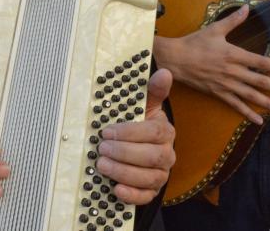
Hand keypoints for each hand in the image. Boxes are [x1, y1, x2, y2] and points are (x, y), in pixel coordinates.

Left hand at [95, 69, 175, 204]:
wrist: (142, 150)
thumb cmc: (141, 126)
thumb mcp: (145, 107)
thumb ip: (153, 91)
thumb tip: (164, 72)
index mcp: (165, 132)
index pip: (152, 132)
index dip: (129, 132)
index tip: (107, 131)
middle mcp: (167, 154)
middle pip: (151, 157)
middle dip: (123, 153)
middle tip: (102, 148)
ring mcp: (161, 174)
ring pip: (148, 177)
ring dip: (122, 172)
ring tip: (101, 165)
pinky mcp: (152, 191)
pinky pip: (146, 197)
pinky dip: (131, 194)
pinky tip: (116, 188)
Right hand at [153, 5, 269, 124]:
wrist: (175, 59)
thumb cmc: (195, 43)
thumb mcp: (215, 29)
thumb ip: (234, 20)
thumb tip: (247, 7)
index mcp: (234, 54)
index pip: (261, 62)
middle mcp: (233, 71)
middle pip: (260, 81)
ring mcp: (226, 84)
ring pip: (251, 96)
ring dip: (268, 103)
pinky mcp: (218, 93)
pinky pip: (235, 105)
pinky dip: (248, 113)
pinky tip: (259, 120)